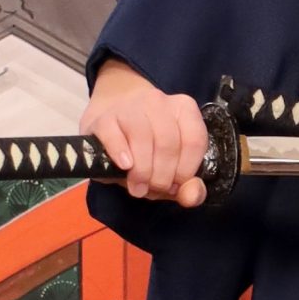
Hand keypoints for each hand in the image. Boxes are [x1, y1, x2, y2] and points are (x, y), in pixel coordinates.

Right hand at [80, 59, 210, 205]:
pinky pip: (114, 135)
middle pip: (168, 142)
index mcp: (184, 109)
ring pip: (143, 137)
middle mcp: (159, 102)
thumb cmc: (145, 148)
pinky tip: (124, 165)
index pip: (194, 140)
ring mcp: (129, 106)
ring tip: (138, 186)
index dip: (185, 170)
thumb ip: (188, 186)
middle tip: (153, 188)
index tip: (174, 185)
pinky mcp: (103, 117)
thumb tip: (191, 197)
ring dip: (143, 170)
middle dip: (162, 175)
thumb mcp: (171, 167)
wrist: (109, 123)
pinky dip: (120, 153)